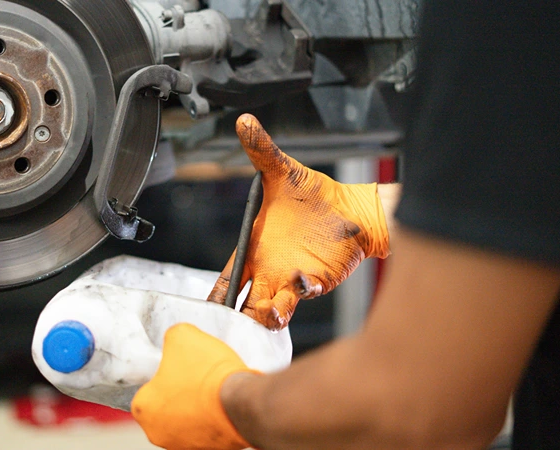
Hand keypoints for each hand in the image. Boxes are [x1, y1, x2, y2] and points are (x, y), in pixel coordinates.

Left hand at [131, 323, 257, 449]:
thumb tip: (175, 340)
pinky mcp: (209, 449)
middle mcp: (157, 432)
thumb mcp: (182, 335)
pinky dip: (214, 417)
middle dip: (180, 391)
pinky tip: (223, 402)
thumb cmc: (207, 374)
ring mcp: (183, 444)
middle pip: (165, 405)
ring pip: (186, 418)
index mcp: (142, 407)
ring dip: (196, 406)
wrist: (241, 401)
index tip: (179, 365)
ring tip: (213, 388)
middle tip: (197, 375)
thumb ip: (172, 338)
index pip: (146, 387)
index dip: (164, 372)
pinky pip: (207, 428)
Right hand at [208, 114, 389, 329]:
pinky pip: (304, 295)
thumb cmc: (313, 195)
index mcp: (252, 247)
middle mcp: (268, 268)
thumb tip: (245, 120)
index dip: (218, 295)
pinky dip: (302, 293)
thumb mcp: (284, 172)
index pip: (228, 278)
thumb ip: (262, 150)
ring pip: (272, 309)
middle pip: (245, 303)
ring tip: (271, 312)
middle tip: (239, 320)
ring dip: (268, 315)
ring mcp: (290, 279)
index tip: (210, 308)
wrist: (349, 208)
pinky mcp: (315, 282)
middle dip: (240, 316)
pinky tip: (304, 283)